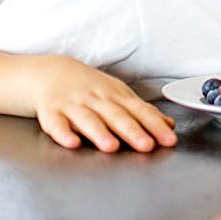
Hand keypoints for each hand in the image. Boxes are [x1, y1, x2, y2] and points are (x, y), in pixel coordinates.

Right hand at [30, 56, 176, 152]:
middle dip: (133, 131)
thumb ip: (142, 112)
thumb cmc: (92, 88)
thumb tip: (169, 125)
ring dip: (100, 133)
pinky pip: (56, 124)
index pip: (141, 112)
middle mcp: (98, 100)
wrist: (52, 72)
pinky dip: (63, 134)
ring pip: (89, 120)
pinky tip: (72, 143)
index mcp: (117, 96)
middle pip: (117, 116)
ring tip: (112, 147)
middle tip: (147, 145)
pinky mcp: (51, 113)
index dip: (156, 126)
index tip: (169, 140)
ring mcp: (74, 105)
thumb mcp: (119, 95)